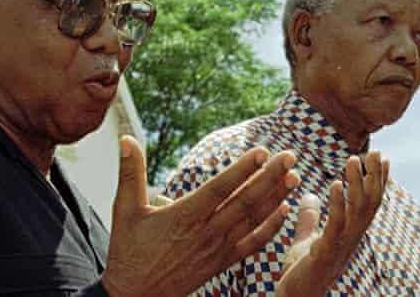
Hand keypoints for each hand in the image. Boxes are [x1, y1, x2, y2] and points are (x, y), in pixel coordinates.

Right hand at [102, 136, 300, 296]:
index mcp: (185, 216)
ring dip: (276, 198)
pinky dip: (270, 228)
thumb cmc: (128, 250)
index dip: (243, 169)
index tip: (263, 151)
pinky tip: (284, 211)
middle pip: (244, 201)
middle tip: (290, 156)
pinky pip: (252, 244)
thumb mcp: (124, 210)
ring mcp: (217, 249)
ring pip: (252, 220)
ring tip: (294, 177)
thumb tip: (125, 139)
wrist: (135, 296)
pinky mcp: (222, 263)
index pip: (220, 187)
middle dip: (270, 177)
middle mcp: (206, 232)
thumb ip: (130, 173)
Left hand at [277, 151, 388, 296]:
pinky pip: (336, 225)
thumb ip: (310, 220)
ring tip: (354, 160)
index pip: (368, 202)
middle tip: (376, 151)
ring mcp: (341, 246)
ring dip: (358, 184)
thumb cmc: (300, 274)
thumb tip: (309, 197)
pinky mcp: (325, 253)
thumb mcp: (306, 240)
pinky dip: (338, 203)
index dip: (378, 181)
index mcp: (348, 233)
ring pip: (358, 211)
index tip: (382, 157)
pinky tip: (335, 184)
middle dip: (375, 177)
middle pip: (370, 203)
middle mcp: (351, 239)